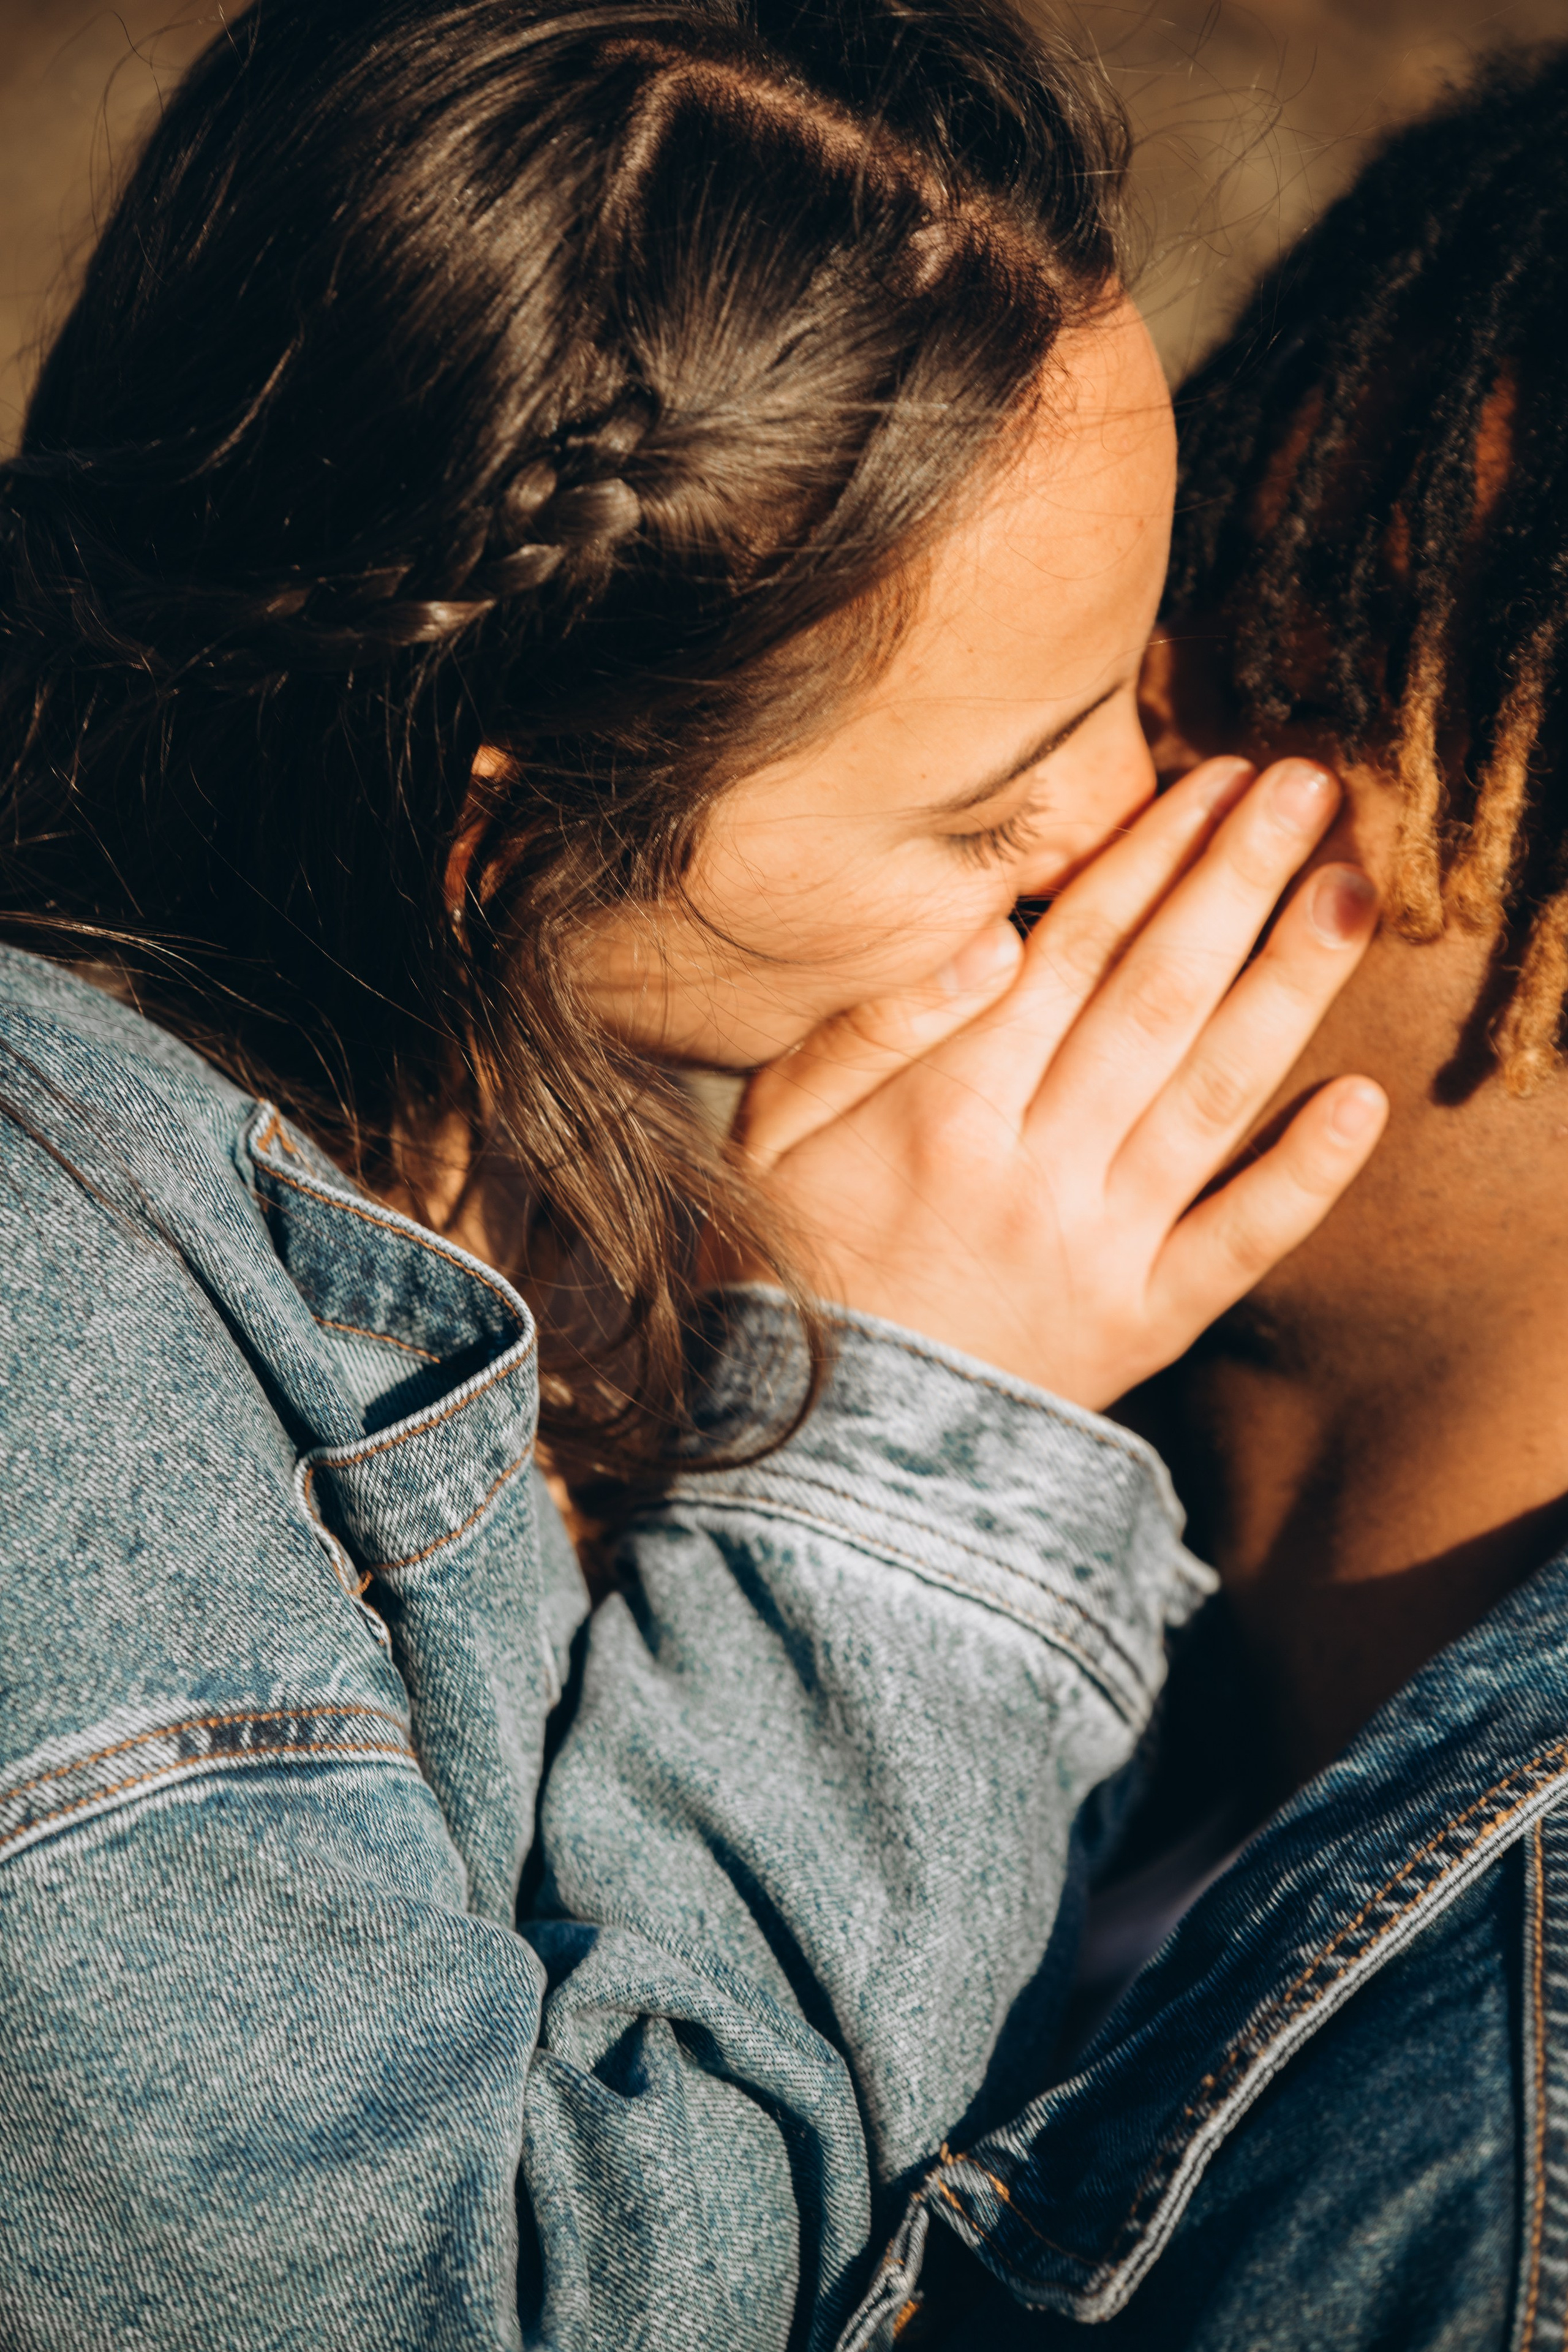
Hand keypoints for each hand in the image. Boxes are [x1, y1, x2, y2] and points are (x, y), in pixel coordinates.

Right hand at [730, 756, 1386, 1409]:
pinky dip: (1305, 1175)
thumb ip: (867, 1030)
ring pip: (1213, 1095)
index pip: (1075, 952)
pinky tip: (1363, 1100)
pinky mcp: (1140, 1326)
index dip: (1153, 856)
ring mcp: (1097, 1249)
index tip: (1216, 781)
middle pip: (1158, 996)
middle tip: (1310, 790)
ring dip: (1291, 986)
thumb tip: (986, 939)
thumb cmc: (784, 1271)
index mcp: (942, 1108)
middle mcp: (1033, 1166)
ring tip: (1352, 892)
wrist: (817, 1458)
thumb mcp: (768, 1137)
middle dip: (1239, 882)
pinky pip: (1238, 1244)